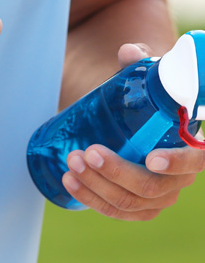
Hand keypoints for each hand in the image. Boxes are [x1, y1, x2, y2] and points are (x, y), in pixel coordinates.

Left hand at [61, 41, 204, 219]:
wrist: (130, 119)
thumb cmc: (143, 98)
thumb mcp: (143, 78)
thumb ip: (137, 62)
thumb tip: (128, 52)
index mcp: (191, 147)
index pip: (196, 161)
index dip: (177, 163)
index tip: (150, 159)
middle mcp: (179, 177)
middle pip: (152, 187)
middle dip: (116, 171)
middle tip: (85, 151)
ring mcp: (158, 196)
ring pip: (130, 202)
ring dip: (97, 184)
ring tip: (70, 162)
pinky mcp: (136, 206)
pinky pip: (117, 211)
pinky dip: (92, 199)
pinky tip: (70, 181)